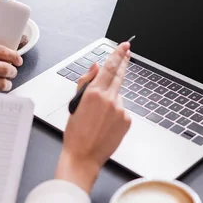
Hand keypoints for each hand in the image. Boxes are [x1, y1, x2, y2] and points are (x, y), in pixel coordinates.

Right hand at [56, 43, 131, 192]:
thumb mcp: (75, 104)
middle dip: (123, 64)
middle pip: (119, 76)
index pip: (109, 67)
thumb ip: (86, 82)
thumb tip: (96, 67)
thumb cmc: (75, 132)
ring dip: (111, 98)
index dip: (118, 54)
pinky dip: (115, 112)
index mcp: (94, 93)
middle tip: (127, 53)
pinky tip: (105, 123)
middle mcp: (109, 99)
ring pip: (118, 96)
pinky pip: (121, 110)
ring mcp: (120, 110)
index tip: (124, 46)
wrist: (83, 156)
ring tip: (99, 114)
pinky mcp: (126, 121)